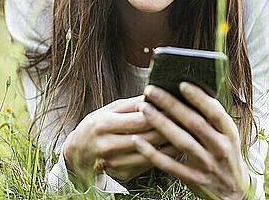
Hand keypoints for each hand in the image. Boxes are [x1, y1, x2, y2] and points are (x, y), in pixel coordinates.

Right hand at [62, 95, 181, 187]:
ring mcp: (115, 163)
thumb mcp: (111, 109)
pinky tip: (177, 147)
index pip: (140, 120)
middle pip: (148, 137)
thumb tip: (157, 94)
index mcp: (105, 125)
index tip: (178, 106)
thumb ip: (134, 103)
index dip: (161, 113)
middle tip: (190, 119)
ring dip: (172, 144)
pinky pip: (149, 164)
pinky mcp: (123, 174)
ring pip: (152, 153)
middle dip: (171, 127)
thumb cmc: (98, 124)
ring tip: (189, 133)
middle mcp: (109, 146)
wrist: (78, 152)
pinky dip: (164, 156)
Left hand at [134, 83, 250, 199]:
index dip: (199, 98)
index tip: (181, 84)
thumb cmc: (226, 155)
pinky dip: (153, 153)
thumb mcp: (228, 135)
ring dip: (160, 123)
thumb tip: (190, 92)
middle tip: (152, 90)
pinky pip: (170, 165)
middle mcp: (219, 147)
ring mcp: (206, 164)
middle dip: (171, 104)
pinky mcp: (193, 179)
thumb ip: (212, 118)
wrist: (233, 191)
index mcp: (229, 133)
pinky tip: (138, 141)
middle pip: (194, 123)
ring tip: (143, 109)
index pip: (214, 112)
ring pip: (181, 141)